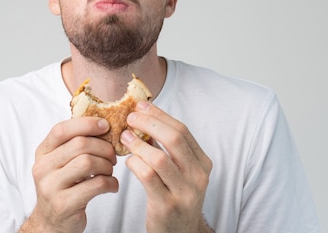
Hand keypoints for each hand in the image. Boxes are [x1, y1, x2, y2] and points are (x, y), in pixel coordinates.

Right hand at [23, 117, 118, 232]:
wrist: (52, 222)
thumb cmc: (63, 187)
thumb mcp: (60, 163)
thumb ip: (73, 144)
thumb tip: (103, 123)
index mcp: (42, 153)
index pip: (61, 130)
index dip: (86, 124)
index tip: (105, 125)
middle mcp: (42, 168)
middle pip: (79, 145)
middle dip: (103, 147)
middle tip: (113, 155)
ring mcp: (51, 187)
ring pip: (88, 162)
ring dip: (107, 165)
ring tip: (110, 171)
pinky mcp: (64, 204)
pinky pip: (96, 184)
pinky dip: (111, 183)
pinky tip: (111, 185)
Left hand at [120, 102, 212, 232]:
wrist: (181, 232)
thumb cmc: (175, 195)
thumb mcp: (179, 170)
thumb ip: (166, 148)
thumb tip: (144, 117)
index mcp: (202, 162)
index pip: (182, 130)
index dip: (160, 115)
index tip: (141, 106)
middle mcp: (198, 176)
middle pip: (174, 139)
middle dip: (150, 123)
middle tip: (130, 118)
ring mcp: (184, 192)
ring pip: (159, 159)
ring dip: (138, 144)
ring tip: (124, 136)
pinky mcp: (167, 206)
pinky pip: (148, 177)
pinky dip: (135, 164)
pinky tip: (128, 161)